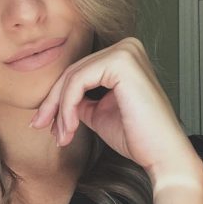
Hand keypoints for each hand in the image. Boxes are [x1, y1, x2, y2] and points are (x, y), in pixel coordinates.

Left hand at [29, 37, 202, 183]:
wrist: (162, 156)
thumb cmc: (136, 137)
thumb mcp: (97, 112)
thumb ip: (79, 99)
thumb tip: (54, 100)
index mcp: (123, 57)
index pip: (79, 72)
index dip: (56, 98)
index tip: (44, 123)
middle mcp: (126, 47)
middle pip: (73, 72)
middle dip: (52, 103)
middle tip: (40, 126)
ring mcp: (126, 51)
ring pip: (72, 77)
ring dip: (60, 109)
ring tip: (61, 135)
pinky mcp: (121, 62)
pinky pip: (78, 81)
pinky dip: (67, 106)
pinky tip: (70, 127)